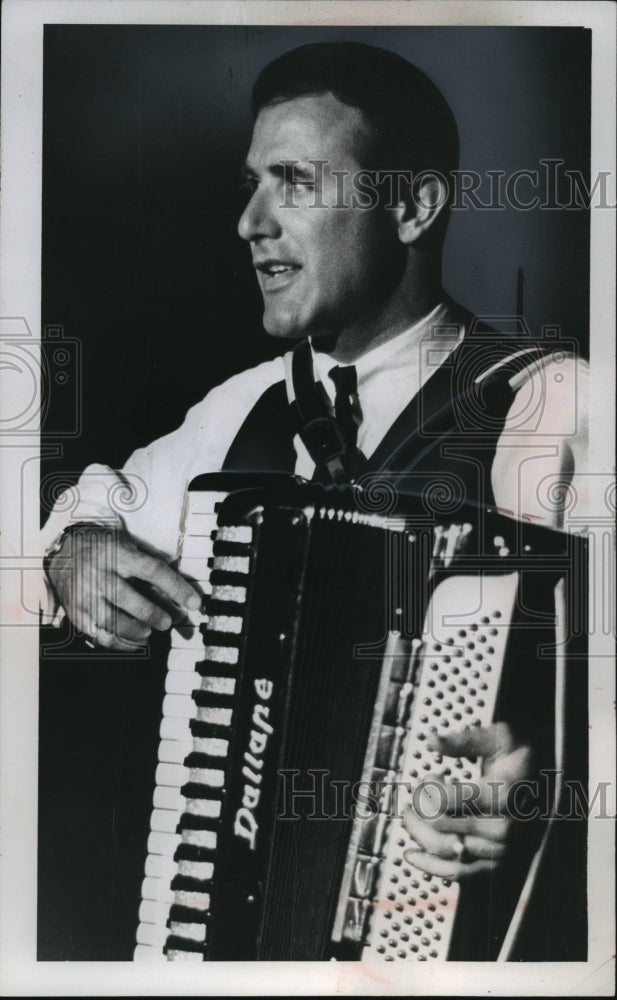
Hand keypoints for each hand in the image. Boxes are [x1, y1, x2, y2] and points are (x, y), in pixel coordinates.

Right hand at [46, 524, 201, 649]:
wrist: (64, 549)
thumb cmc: (105, 548)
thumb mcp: (127, 545)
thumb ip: (150, 565)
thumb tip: (182, 591)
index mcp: (119, 554)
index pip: (153, 571)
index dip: (177, 588)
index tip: (195, 603)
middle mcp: (101, 574)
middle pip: (132, 599)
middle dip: (153, 615)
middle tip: (167, 622)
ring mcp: (86, 595)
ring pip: (112, 621)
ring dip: (136, 632)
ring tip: (148, 633)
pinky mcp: (77, 612)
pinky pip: (99, 634)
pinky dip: (120, 643)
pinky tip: (134, 643)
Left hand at [401, 722, 533, 878]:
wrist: (549, 787)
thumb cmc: (521, 759)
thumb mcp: (499, 737)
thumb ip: (466, 739)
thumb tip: (433, 740)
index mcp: (503, 794)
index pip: (447, 799)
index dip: (429, 787)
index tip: (430, 775)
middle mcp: (504, 827)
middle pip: (441, 824)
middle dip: (420, 807)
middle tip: (416, 793)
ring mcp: (501, 849)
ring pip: (446, 849)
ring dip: (419, 834)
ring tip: (409, 818)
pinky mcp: (497, 865)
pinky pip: (459, 873)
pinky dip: (432, 867)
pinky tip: (414, 855)